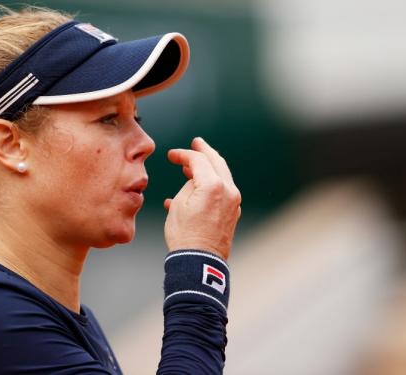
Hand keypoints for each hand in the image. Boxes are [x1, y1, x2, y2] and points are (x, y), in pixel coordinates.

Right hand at [164, 137, 240, 259]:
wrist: (199, 262)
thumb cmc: (185, 235)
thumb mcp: (178, 205)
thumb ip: (188, 186)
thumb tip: (194, 181)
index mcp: (214, 185)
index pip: (198, 160)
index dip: (183, 155)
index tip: (172, 155)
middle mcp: (229, 191)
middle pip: (217, 162)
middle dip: (204, 152)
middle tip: (197, 143)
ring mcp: (233, 203)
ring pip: (222, 176)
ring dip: (208, 169)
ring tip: (194, 166)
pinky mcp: (232, 214)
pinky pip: (222, 192)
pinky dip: (209, 186)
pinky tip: (194, 191)